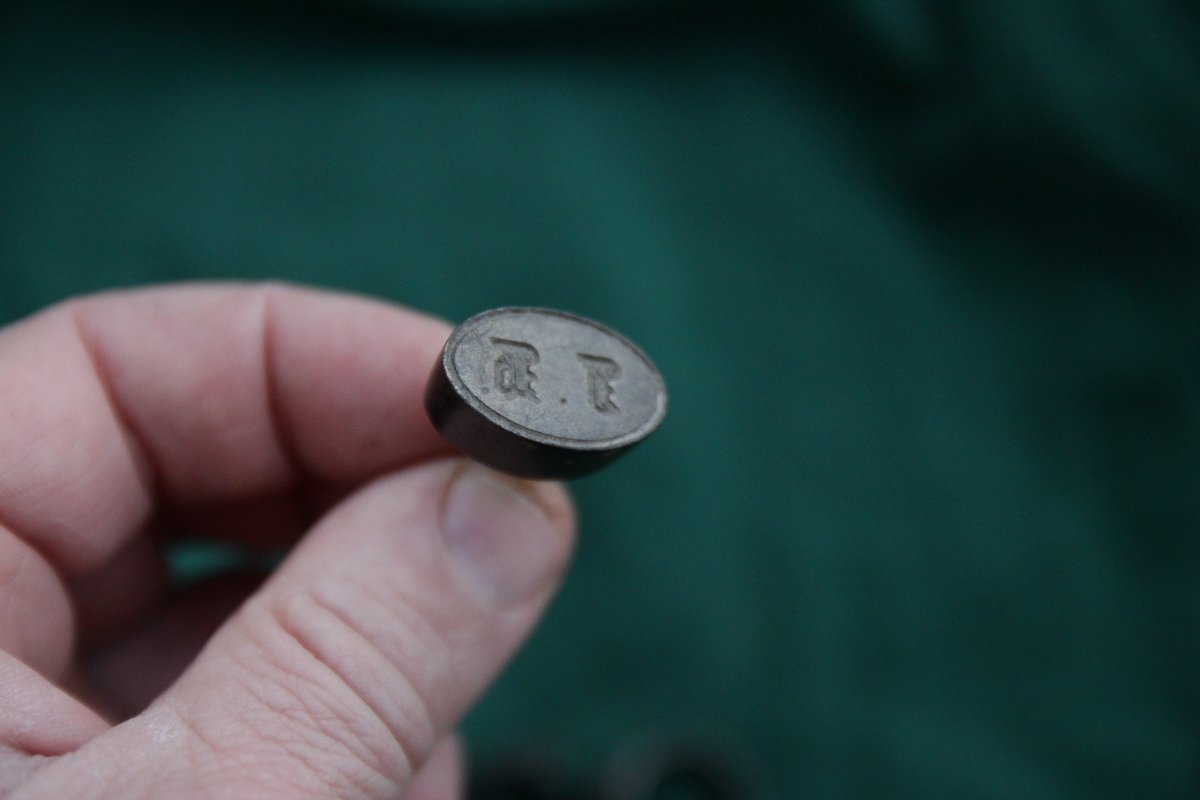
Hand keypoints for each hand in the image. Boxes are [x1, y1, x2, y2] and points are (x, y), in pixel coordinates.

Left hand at [0, 284, 574, 798]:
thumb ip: (351, 650)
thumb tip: (514, 501)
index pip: (114, 368)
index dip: (320, 358)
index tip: (491, 401)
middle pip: (206, 484)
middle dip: (374, 515)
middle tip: (515, 537)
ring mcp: (46, 727)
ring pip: (254, 608)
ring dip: (379, 659)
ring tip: (421, 753)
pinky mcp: (125, 792)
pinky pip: (258, 714)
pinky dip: (349, 739)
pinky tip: (394, 789)